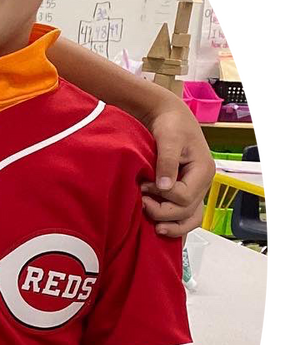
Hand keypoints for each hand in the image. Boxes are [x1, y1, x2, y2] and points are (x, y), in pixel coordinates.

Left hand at [140, 99, 215, 237]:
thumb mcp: (168, 139)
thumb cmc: (171, 124)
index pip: (185, 197)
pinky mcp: (185, 191)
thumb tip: (165, 187)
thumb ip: (166, 162)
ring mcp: (195, 189)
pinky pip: (184, 214)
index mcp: (203, 170)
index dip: (163, 196)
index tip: (144, 186)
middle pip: (187, 211)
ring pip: (190, 218)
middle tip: (141, 203)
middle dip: (162, 212)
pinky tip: (159, 228)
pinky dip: (173, 223)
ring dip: (171, 225)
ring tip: (154, 228)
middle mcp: (203, 183)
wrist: (168, 116)